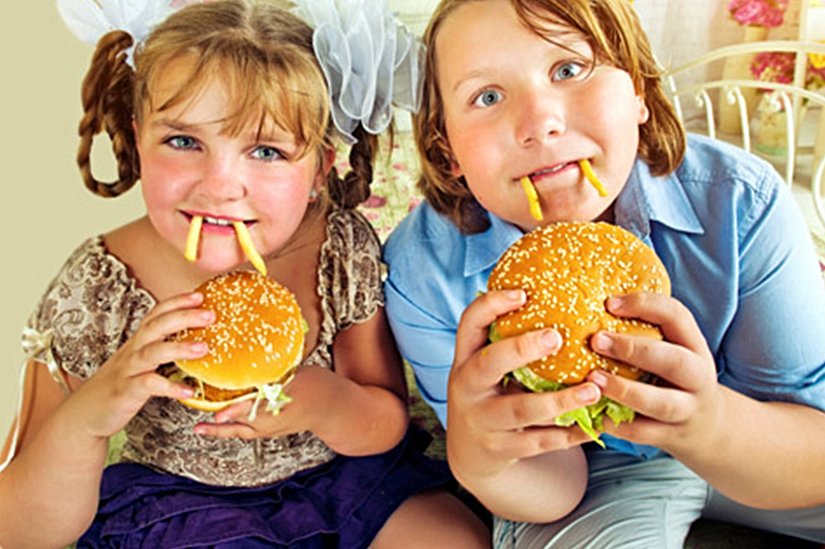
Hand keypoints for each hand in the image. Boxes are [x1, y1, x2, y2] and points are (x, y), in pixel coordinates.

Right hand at [65, 292, 212, 438]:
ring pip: (151, 352)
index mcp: (139, 341)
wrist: (85, 412)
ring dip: (178, 348)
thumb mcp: (140, 362)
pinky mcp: (126, 391)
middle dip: (183, 317)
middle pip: (156, 326)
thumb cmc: (120, 384)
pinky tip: (188, 391)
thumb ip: (162, 349)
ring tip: (203, 348)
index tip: (199, 296)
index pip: (156, 314)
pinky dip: (169, 387)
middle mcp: (133, 351)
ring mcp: (128, 370)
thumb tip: (197, 342)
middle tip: (209, 315)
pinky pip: (148, 385)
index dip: (176, 302)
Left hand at [194, 366, 334, 439]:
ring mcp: (271, 429)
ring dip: (221, 431)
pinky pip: (247, 432)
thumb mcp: (296, 376)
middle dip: (220, 426)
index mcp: (279, 407)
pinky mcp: (271, 431)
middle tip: (199, 427)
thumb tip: (251, 364)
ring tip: (200, 429)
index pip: (252, 410)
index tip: (217, 415)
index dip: (233, 412)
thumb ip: (274, 374)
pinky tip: (220, 424)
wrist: (332, 408)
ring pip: (242, 432)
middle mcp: (272, 422)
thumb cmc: (316, 388)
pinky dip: (232, 429)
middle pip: (241, 426)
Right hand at [447, 290, 599, 483]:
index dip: (491, 305)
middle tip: (556, 336)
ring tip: (593, 390)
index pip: (469, 323)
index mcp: (465, 358)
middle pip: (488, 364)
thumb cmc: (492, 393)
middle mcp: (467, 387)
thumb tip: (559, 294)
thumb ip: (509, 341)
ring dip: (559, 401)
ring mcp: (482, 420)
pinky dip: (569, 434)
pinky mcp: (500, 450)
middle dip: (520, 349)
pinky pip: (538, 442)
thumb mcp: (488, 367)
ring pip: (520, 410)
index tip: (523, 294)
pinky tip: (595, 424)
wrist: (472, 452)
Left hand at [587, 292, 720, 454]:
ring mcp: (687, 409)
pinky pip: (644, 433)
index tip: (609, 303)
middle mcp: (697, 376)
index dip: (644, 305)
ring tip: (592, 380)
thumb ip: (644, 330)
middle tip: (597, 340)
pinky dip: (620, 426)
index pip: (676, 316)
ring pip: (661, 403)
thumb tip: (590, 301)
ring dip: (625, 391)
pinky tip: (596, 415)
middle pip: (674, 361)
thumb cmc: (675, 376)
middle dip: (634, 350)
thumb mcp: (673, 348)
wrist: (709, 426)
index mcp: (694, 345)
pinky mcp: (672, 436)